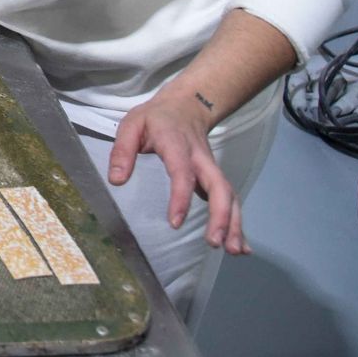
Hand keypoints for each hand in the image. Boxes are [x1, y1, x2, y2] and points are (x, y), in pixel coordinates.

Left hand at [108, 90, 250, 254]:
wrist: (188, 104)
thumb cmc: (155, 118)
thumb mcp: (132, 124)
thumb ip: (122, 150)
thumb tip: (117, 181)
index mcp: (177, 145)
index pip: (183, 173)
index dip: (181, 198)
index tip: (175, 223)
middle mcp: (201, 159)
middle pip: (220, 187)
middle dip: (221, 216)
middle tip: (215, 243)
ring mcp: (212, 168)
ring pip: (230, 196)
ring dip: (234, 224)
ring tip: (233, 251)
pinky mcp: (215, 177)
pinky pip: (231, 200)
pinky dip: (238, 223)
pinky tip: (240, 247)